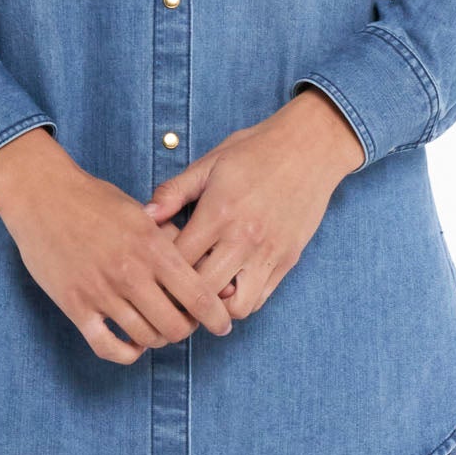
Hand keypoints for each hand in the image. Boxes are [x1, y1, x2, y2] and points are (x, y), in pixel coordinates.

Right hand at [0, 129, 235, 362]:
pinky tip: (132, 344)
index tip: (222, 324)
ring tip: (158, 330)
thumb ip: (166, 239)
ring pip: (145, 339)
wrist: (42, 194)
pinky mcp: (74, 305)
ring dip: (157, 339)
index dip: (216, 317)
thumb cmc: (92, 198)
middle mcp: (130, 272)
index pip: (197, 295)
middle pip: (175, 325)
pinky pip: (107, 347)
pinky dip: (126, 353)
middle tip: (186, 324)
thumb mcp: (138, 211)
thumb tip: (194, 265)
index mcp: (151, 246)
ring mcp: (100, 291)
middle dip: (186, 330)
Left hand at [142, 89, 364, 318]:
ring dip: (216, 303)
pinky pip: (260, 299)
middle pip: (202, 291)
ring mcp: (269, 253)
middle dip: (183, 294)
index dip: (160, 267)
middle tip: (173, 286)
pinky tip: (230, 281)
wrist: (310, 147)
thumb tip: (145, 216)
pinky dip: (241, 299)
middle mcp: (244, 238)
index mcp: (219, 212)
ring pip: (235, 307)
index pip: (178, 260)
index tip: (154, 264)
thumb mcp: (210, 162)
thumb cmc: (256, 150)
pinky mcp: (288, 260)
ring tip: (205, 287)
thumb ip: (175, 191)